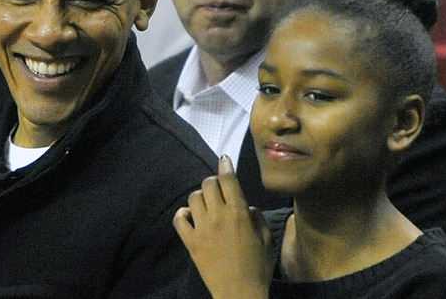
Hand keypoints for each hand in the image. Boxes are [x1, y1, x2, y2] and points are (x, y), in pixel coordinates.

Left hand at [174, 156, 274, 298]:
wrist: (239, 293)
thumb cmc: (258, 267)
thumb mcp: (266, 238)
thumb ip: (258, 217)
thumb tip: (248, 207)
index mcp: (239, 213)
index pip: (228, 179)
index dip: (225, 165)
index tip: (224, 159)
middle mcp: (219, 216)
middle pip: (209, 184)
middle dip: (213, 181)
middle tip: (218, 187)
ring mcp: (202, 229)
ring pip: (194, 198)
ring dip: (200, 196)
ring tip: (207, 203)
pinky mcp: (191, 243)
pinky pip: (179, 219)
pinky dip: (183, 214)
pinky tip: (189, 216)